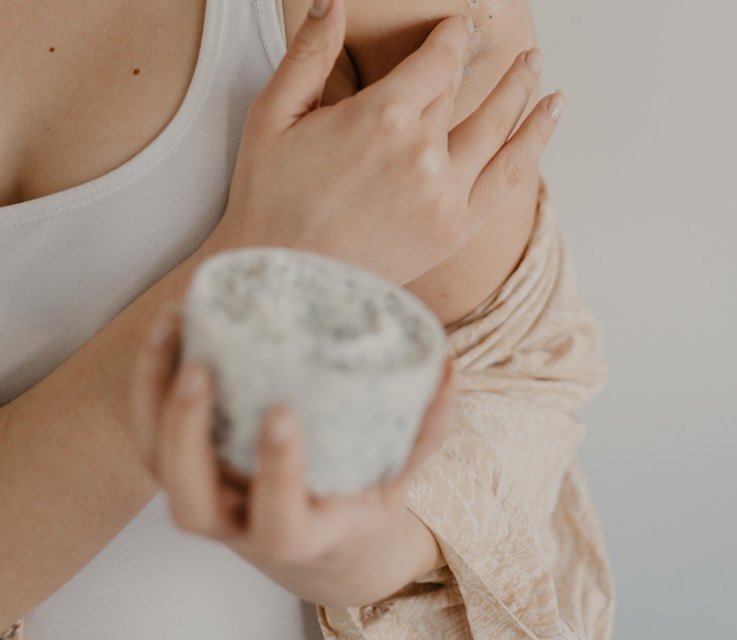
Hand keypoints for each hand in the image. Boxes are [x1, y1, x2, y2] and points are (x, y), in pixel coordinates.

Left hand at [131, 308, 455, 603]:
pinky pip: (150, 433)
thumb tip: (449, 365)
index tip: (283, 414)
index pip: (279, 521)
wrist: (317, 549)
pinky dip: (149, 382)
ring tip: (172, 329)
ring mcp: (207, 499)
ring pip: (157, 465)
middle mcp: (240, 525)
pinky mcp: (186, 470)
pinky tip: (167, 327)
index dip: (276, 473)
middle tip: (201, 370)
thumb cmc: (358, 504)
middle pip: (191, 502)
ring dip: (155, 398)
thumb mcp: (398, 476)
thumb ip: (425, 427)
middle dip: (187, 434)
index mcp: (301, 534)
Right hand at [212, 0, 563, 285]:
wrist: (281, 284)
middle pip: (464, 91)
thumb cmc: (268, 195)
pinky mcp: (455, 229)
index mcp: (380, 116)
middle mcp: (422, 151)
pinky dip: (535, 142)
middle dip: (485, 62)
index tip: (458, 24)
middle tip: (511, 44)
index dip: (451, 37)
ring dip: (523, 91)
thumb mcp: (274, 114)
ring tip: (537, 64)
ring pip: (498, 127)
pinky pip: (509, 177)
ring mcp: (445, 193)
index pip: (436, 60)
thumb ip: (310, 49)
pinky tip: (551, 114)